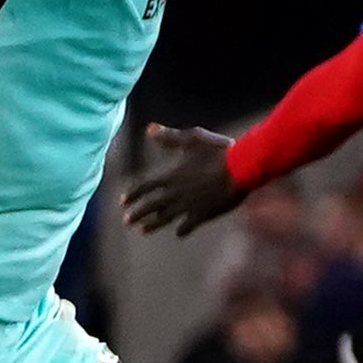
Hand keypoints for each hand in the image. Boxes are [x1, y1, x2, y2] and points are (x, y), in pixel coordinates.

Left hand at [121, 123, 239, 234]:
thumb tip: (149, 129)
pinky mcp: (202, 214)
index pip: (144, 187)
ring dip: (151, 225)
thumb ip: (169, 137)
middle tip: (127, 221)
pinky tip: (179, 232)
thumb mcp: (192, 138)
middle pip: (150, 206)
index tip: (122, 201)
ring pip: (164, 218)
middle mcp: (174, 193)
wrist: (240, 168)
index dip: (132, 194)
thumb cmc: (217, 150)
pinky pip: (187, 226)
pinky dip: (181, 230)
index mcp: (170, 175)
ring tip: (142, 231)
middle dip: (137, 214)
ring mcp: (187, 206)